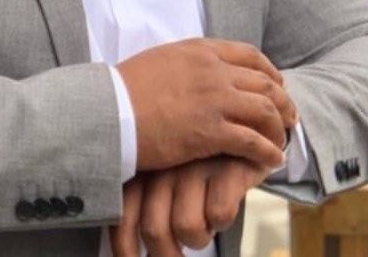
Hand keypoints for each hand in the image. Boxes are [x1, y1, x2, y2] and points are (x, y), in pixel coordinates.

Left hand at [110, 158, 270, 256]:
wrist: (244, 124)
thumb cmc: (197, 161)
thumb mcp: (164, 175)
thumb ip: (146, 206)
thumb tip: (136, 251)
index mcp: (144, 169)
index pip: (123, 218)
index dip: (125, 250)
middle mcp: (165, 165)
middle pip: (155, 231)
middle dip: (168, 255)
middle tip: (178, 255)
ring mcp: (196, 165)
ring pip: (188, 228)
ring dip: (201, 237)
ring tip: (206, 221)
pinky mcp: (228, 166)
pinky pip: (219, 215)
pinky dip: (223, 220)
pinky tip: (224, 202)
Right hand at [116, 38, 296, 170]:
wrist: (109, 110)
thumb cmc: (126, 88)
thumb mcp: (162, 59)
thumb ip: (188, 62)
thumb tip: (198, 70)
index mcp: (200, 50)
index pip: (250, 55)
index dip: (270, 72)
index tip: (276, 85)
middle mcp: (213, 70)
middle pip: (264, 83)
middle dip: (282, 101)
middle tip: (288, 116)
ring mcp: (214, 100)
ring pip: (265, 110)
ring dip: (279, 126)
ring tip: (282, 140)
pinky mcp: (211, 131)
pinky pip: (253, 141)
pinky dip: (268, 151)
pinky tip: (272, 159)